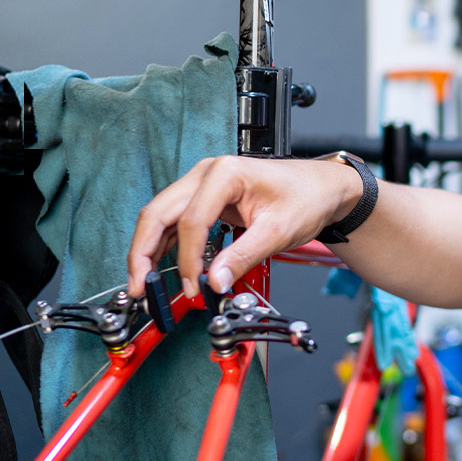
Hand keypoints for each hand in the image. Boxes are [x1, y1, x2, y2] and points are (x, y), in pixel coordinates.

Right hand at [127, 156, 360, 298]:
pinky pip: (174, 222)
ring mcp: (202, 185)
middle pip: (158, 213)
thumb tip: (213, 282)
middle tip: (139, 286)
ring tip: (144, 283)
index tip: (192, 286)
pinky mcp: (205, 198)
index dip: (186, 260)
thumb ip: (242, 257)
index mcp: (224, 174)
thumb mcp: (278, 231)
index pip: (191, 221)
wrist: (322, 188)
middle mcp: (206, 174)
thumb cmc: (306, 197)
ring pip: (160, 217)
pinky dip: (164, 245)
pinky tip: (160, 268)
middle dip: (143, 252)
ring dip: (147, 250)